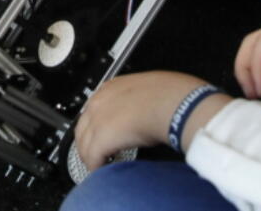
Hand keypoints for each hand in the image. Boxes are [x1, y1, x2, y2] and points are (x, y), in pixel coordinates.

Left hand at [74, 71, 229, 170]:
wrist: (178, 104)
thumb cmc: (176, 96)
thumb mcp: (152, 90)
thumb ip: (143, 99)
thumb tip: (152, 109)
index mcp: (113, 87)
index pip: (94, 108)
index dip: (97, 124)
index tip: (102, 134)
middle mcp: (101, 101)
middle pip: (82, 127)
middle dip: (88, 142)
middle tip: (97, 154)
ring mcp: (98, 119)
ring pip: (84, 144)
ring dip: (91, 157)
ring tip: (100, 165)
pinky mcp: (102, 138)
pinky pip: (92, 158)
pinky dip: (96, 167)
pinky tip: (103, 172)